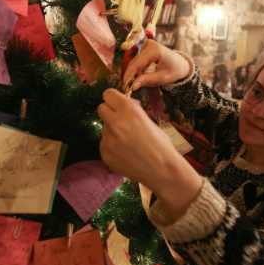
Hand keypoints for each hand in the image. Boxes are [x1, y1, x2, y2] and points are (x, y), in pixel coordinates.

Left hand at [98, 88, 201, 219]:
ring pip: (104, 128)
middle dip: (109, 113)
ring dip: (112, 131)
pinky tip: (125, 153)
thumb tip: (120, 110)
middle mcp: (116, 123)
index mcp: (129, 111)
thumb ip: (131, 114)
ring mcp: (108, 139)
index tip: (117, 104)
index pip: (108, 94)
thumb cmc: (161, 145)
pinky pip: (104, 143)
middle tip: (119, 121)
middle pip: (101, 108)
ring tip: (128, 143)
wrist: (162, 170)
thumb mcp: (148, 121)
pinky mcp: (105, 153)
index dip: (113, 99)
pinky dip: (112, 146)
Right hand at [123, 39, 191, 91]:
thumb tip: (132, 86)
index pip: (136, 64)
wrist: (182, 64)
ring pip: (135, 64)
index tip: (125, 87)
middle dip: (134, 76)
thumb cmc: (175, 71)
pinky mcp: (145, 48)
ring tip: (149, 81)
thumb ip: (147, 80)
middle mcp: (148, 45)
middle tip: (136, 87)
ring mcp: (146, 45)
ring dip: (139, 74)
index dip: (129, 76)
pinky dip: (141, 71)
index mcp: (154, 50)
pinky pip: (138, 62)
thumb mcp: (162, 78)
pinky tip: (149, 75)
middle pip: (134, 63)